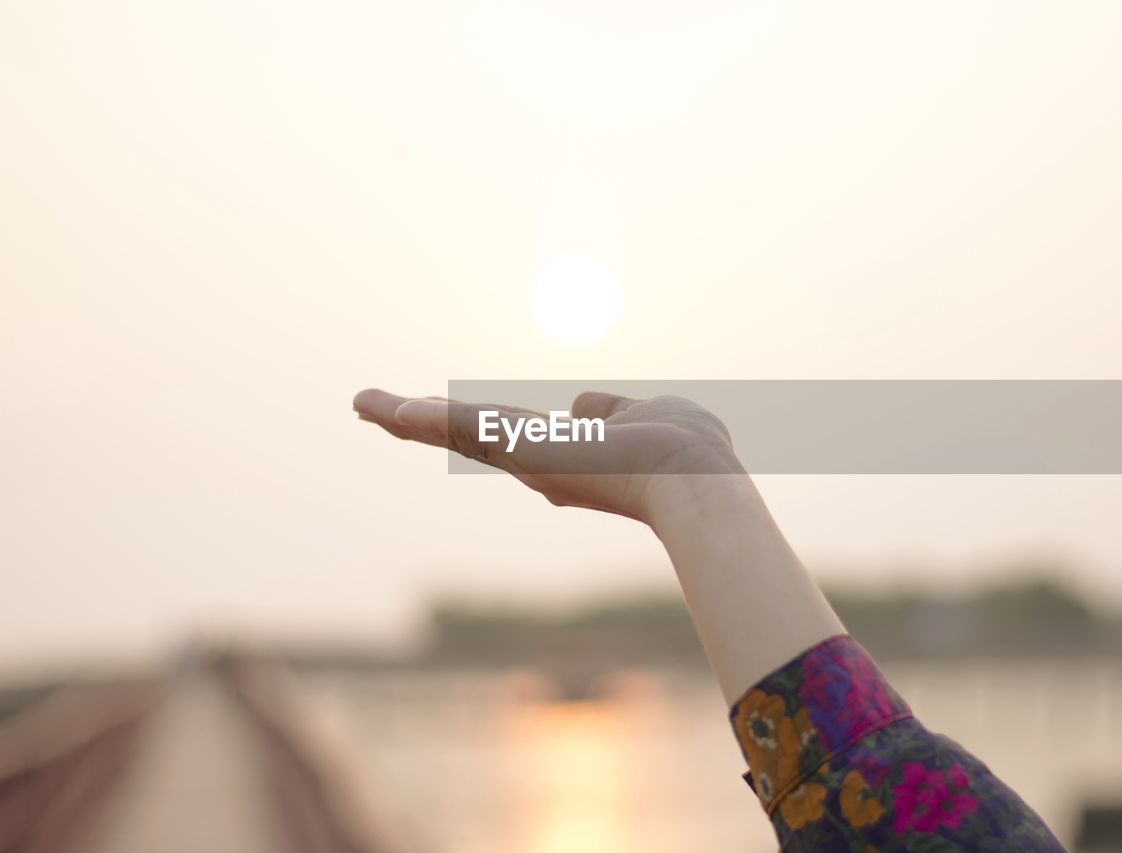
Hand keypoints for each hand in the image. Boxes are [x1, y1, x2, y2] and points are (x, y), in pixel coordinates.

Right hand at [352, 389, 744, 525]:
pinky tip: (380, 406)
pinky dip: (420, 418)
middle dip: (417, 422)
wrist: (694, 480)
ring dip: (405, 416)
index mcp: (565, 454)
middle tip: (370, 407)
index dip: (470, 423)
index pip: (506, 434)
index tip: (434, 414)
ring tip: (362, 402)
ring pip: (455, 430)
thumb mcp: (644, 417)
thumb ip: (612, 411)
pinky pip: (461, 427)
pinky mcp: (523, 448)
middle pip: (465, 434)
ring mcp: (527, 459)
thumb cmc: (684, 451)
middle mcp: (538, 462)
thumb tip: (584, 407)